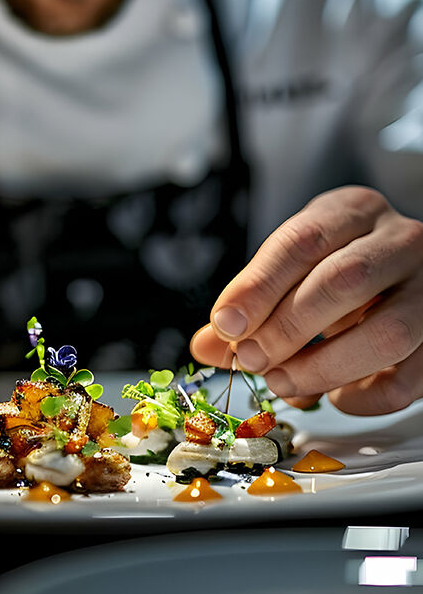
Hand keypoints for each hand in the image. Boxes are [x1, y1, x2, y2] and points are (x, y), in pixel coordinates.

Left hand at [190, 186, 422, 414]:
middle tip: (250, 358)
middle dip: (286, 327)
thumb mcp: (291, 268)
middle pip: (344, 281)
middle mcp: (400, 241)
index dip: (259, 286)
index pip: (302, 242)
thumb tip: (206, 346)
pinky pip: (409, 378)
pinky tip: (334, 395)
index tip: (226, 324)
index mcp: (352, 211)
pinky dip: (363, 396)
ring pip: (386, 332)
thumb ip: (250, 304)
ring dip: (321, 367)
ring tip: (281, 381)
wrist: (402, 271)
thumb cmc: (334, 267)